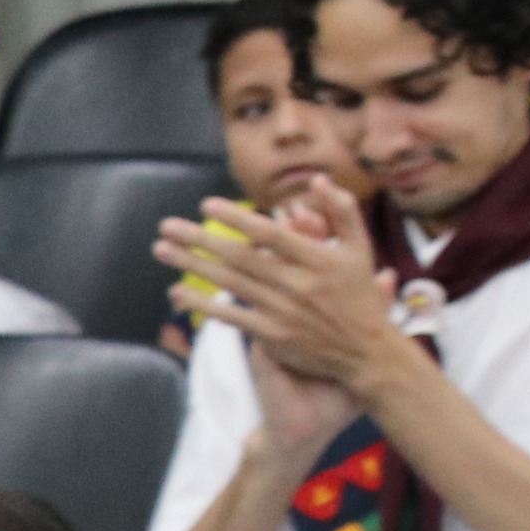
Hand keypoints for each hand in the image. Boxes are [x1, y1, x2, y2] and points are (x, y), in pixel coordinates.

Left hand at [157, 188, 409, 412]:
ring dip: (193, 266)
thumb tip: (317, 179)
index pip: (270, 233)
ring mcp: (283, 311)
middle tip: (167, 225)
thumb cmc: (360, 295)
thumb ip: (342, 211)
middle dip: (200, 239)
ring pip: (230, 284)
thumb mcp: (362, 249)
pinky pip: (231, 317)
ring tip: (162, 250)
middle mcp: (298, 284)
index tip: (207, 204)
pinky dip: (203, 305)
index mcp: (319, 259)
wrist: (367, 351)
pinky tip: (178, 292)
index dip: (236, 218)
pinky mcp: (273, 335)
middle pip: (240, 257)